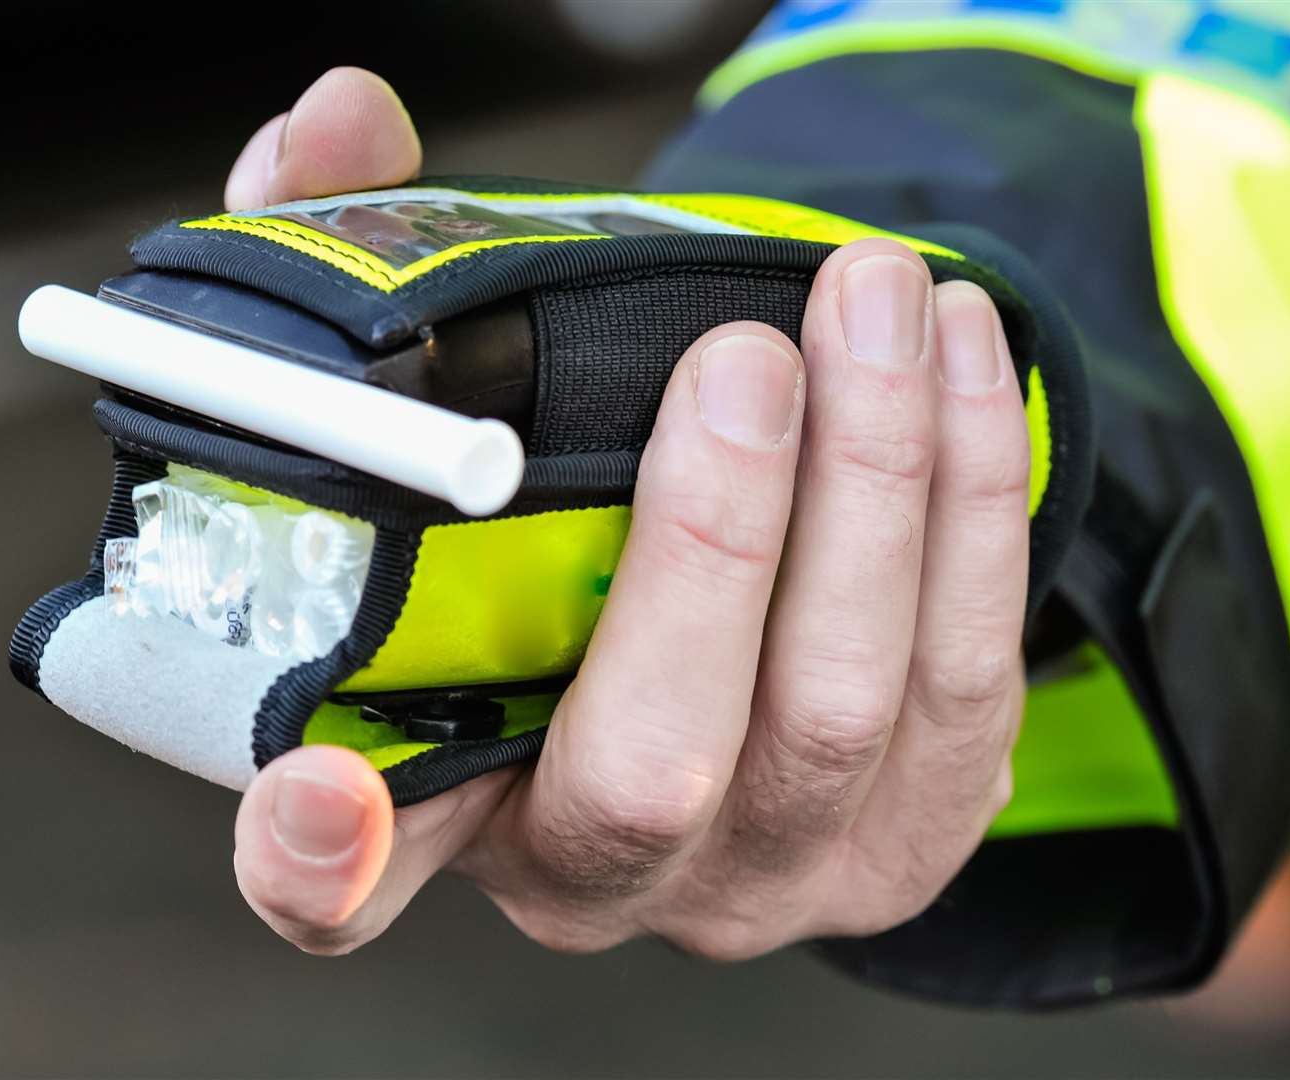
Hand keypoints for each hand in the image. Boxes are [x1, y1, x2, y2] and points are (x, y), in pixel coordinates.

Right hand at [230, 68, 1028, 958]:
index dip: (315, 858)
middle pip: (657, 766)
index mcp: (443, 799)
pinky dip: (973, 501)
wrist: (725, 605)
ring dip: (878, 482)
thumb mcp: (447, 411)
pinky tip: (959, 363)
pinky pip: (968, 675)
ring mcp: (770, 869)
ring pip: (844, 708)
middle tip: (744, 358)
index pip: (340, 885)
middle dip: (715, 544)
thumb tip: (339, 125)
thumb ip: (368, 276)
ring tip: (876, 300)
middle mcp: (603, 870)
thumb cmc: (559, 517)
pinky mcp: (911, 831)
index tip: (324, 789)